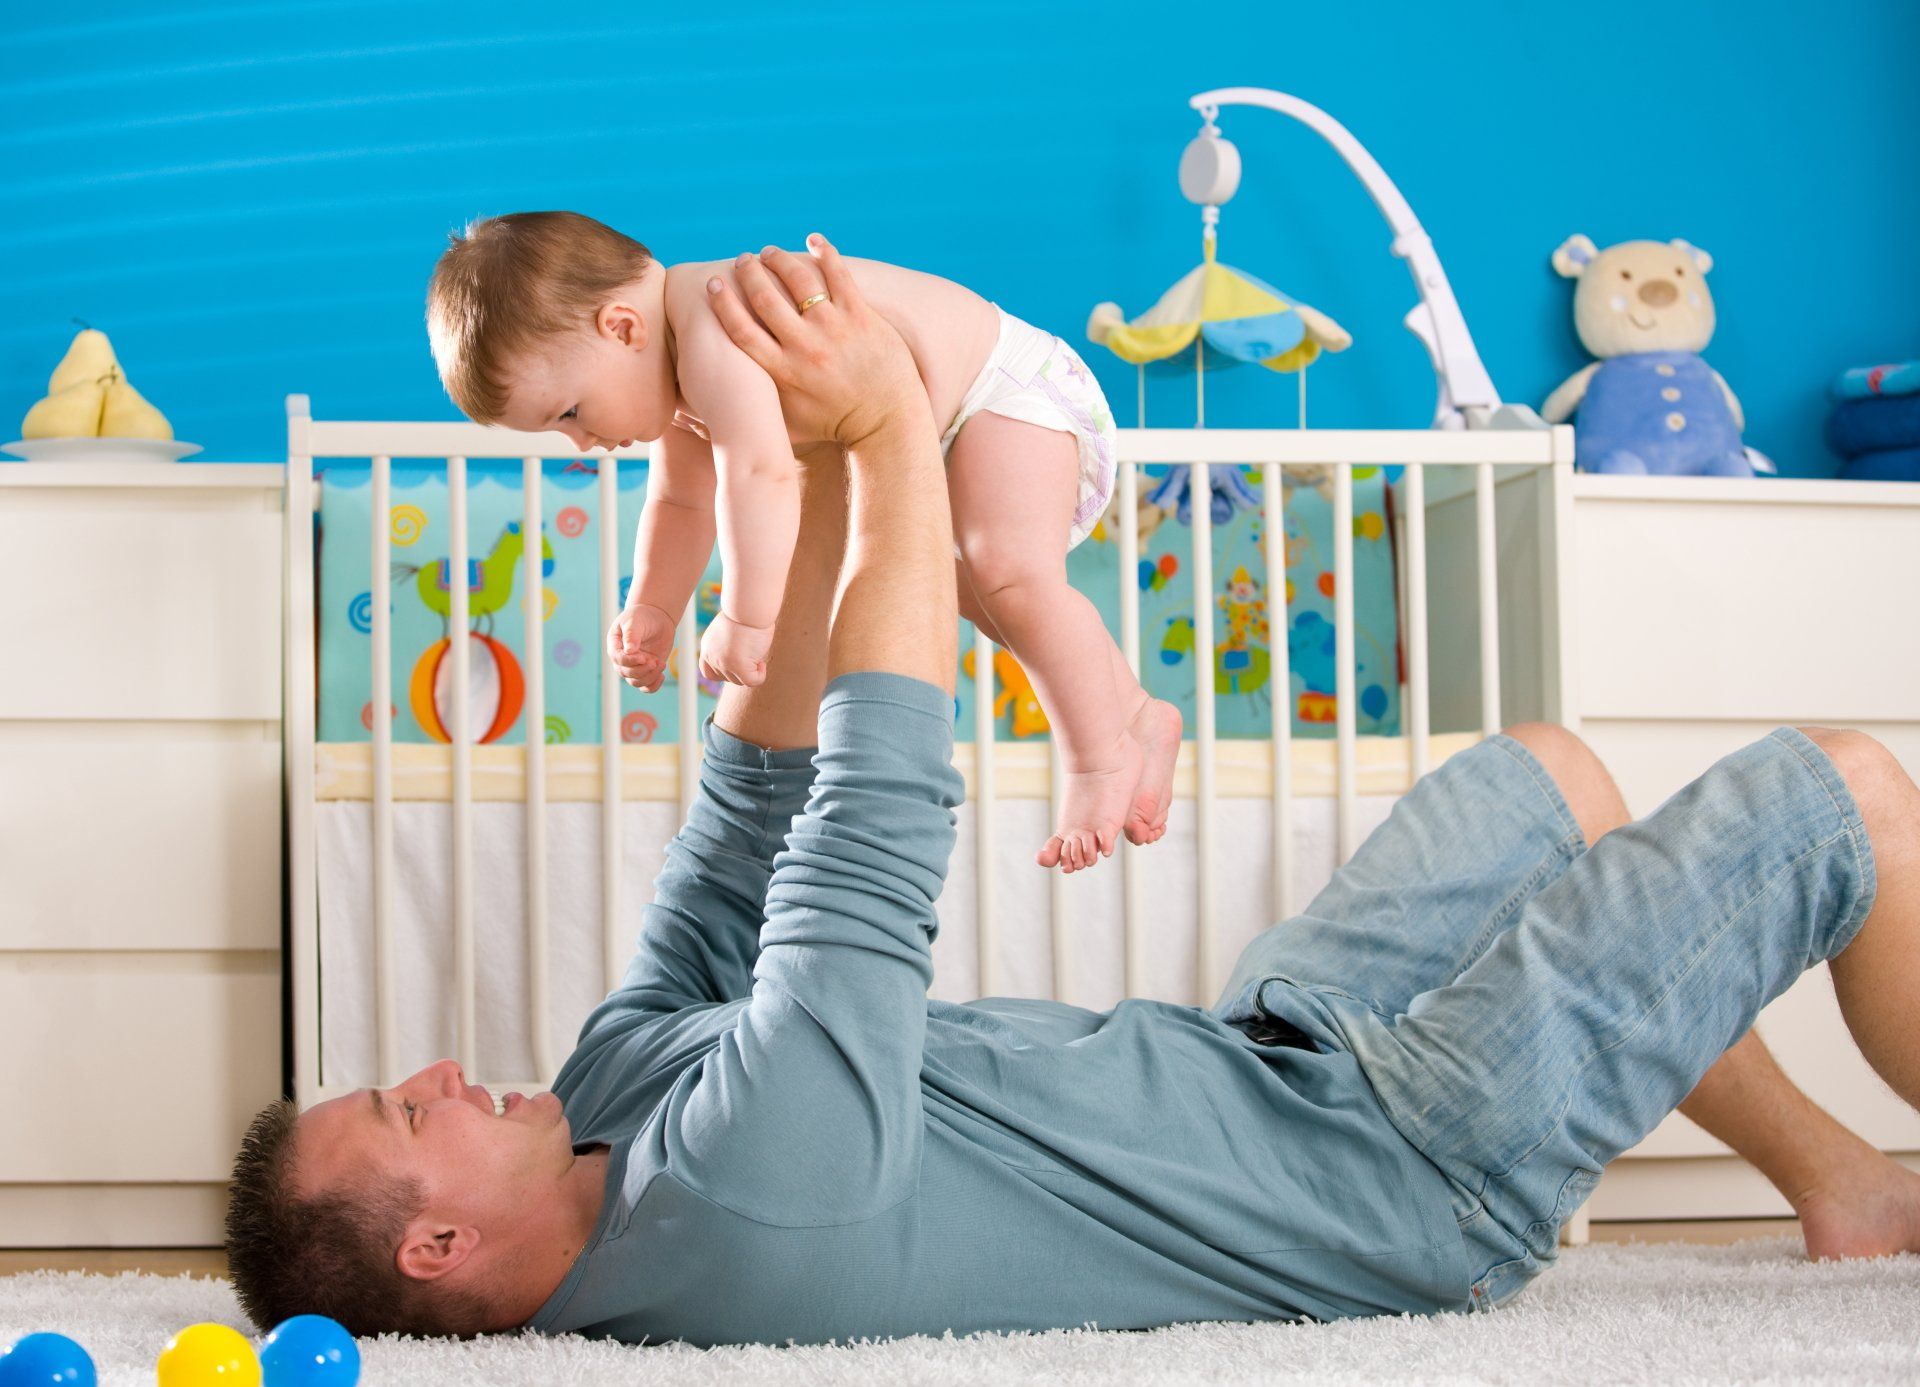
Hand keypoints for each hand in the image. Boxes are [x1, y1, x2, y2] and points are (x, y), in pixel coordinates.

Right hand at [606, 602, 674, 691]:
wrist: (656, 618)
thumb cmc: (641, 617)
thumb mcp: (634, 621)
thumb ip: (631, 635)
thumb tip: (629, 651)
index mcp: (615, 646)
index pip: (618, 659)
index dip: (630, 661)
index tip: (644, 657)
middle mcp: (622, 659)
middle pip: (626, 674)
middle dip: (642, 670)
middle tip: (655, 660)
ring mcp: (634, 666)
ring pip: (636, 682)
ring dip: (650, 676)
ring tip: (661, 664)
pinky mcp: (647, 671)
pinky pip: (646, 687)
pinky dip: (654, 686)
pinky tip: (661, 675)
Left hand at [699, 612, 774, 686]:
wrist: (748, 607)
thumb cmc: (745, 612)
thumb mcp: (731, 629)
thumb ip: (729, 645)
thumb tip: (743, 657)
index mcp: (708, 646)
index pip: (708, 671)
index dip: (722, 673)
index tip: (735, 666)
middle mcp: (712, 656)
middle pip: (726, 678)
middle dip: (741, 670)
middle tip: (751, 653)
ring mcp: (724, 663)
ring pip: (739, 680)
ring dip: (751, 670)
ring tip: (757, 653)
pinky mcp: (738, 666)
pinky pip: (752, 681)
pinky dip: (760, 675)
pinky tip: (762, 663)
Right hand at [703, 234, 927, 449]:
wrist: (887, 422)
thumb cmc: (836, 424)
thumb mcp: (791, 421)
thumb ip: (760, 405)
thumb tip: (721, 409)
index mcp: (783, 371)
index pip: (741, 330)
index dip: (723, 303)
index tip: (714, 284)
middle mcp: (804, 347)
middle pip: (764, 298)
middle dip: (749, 273)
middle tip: (742, 261)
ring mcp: (833, 329)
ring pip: (797, 280)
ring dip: (778, 259)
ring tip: (769, 252)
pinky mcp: (860, 316)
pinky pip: (838, 273)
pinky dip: (824, 251)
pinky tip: (812, 239)